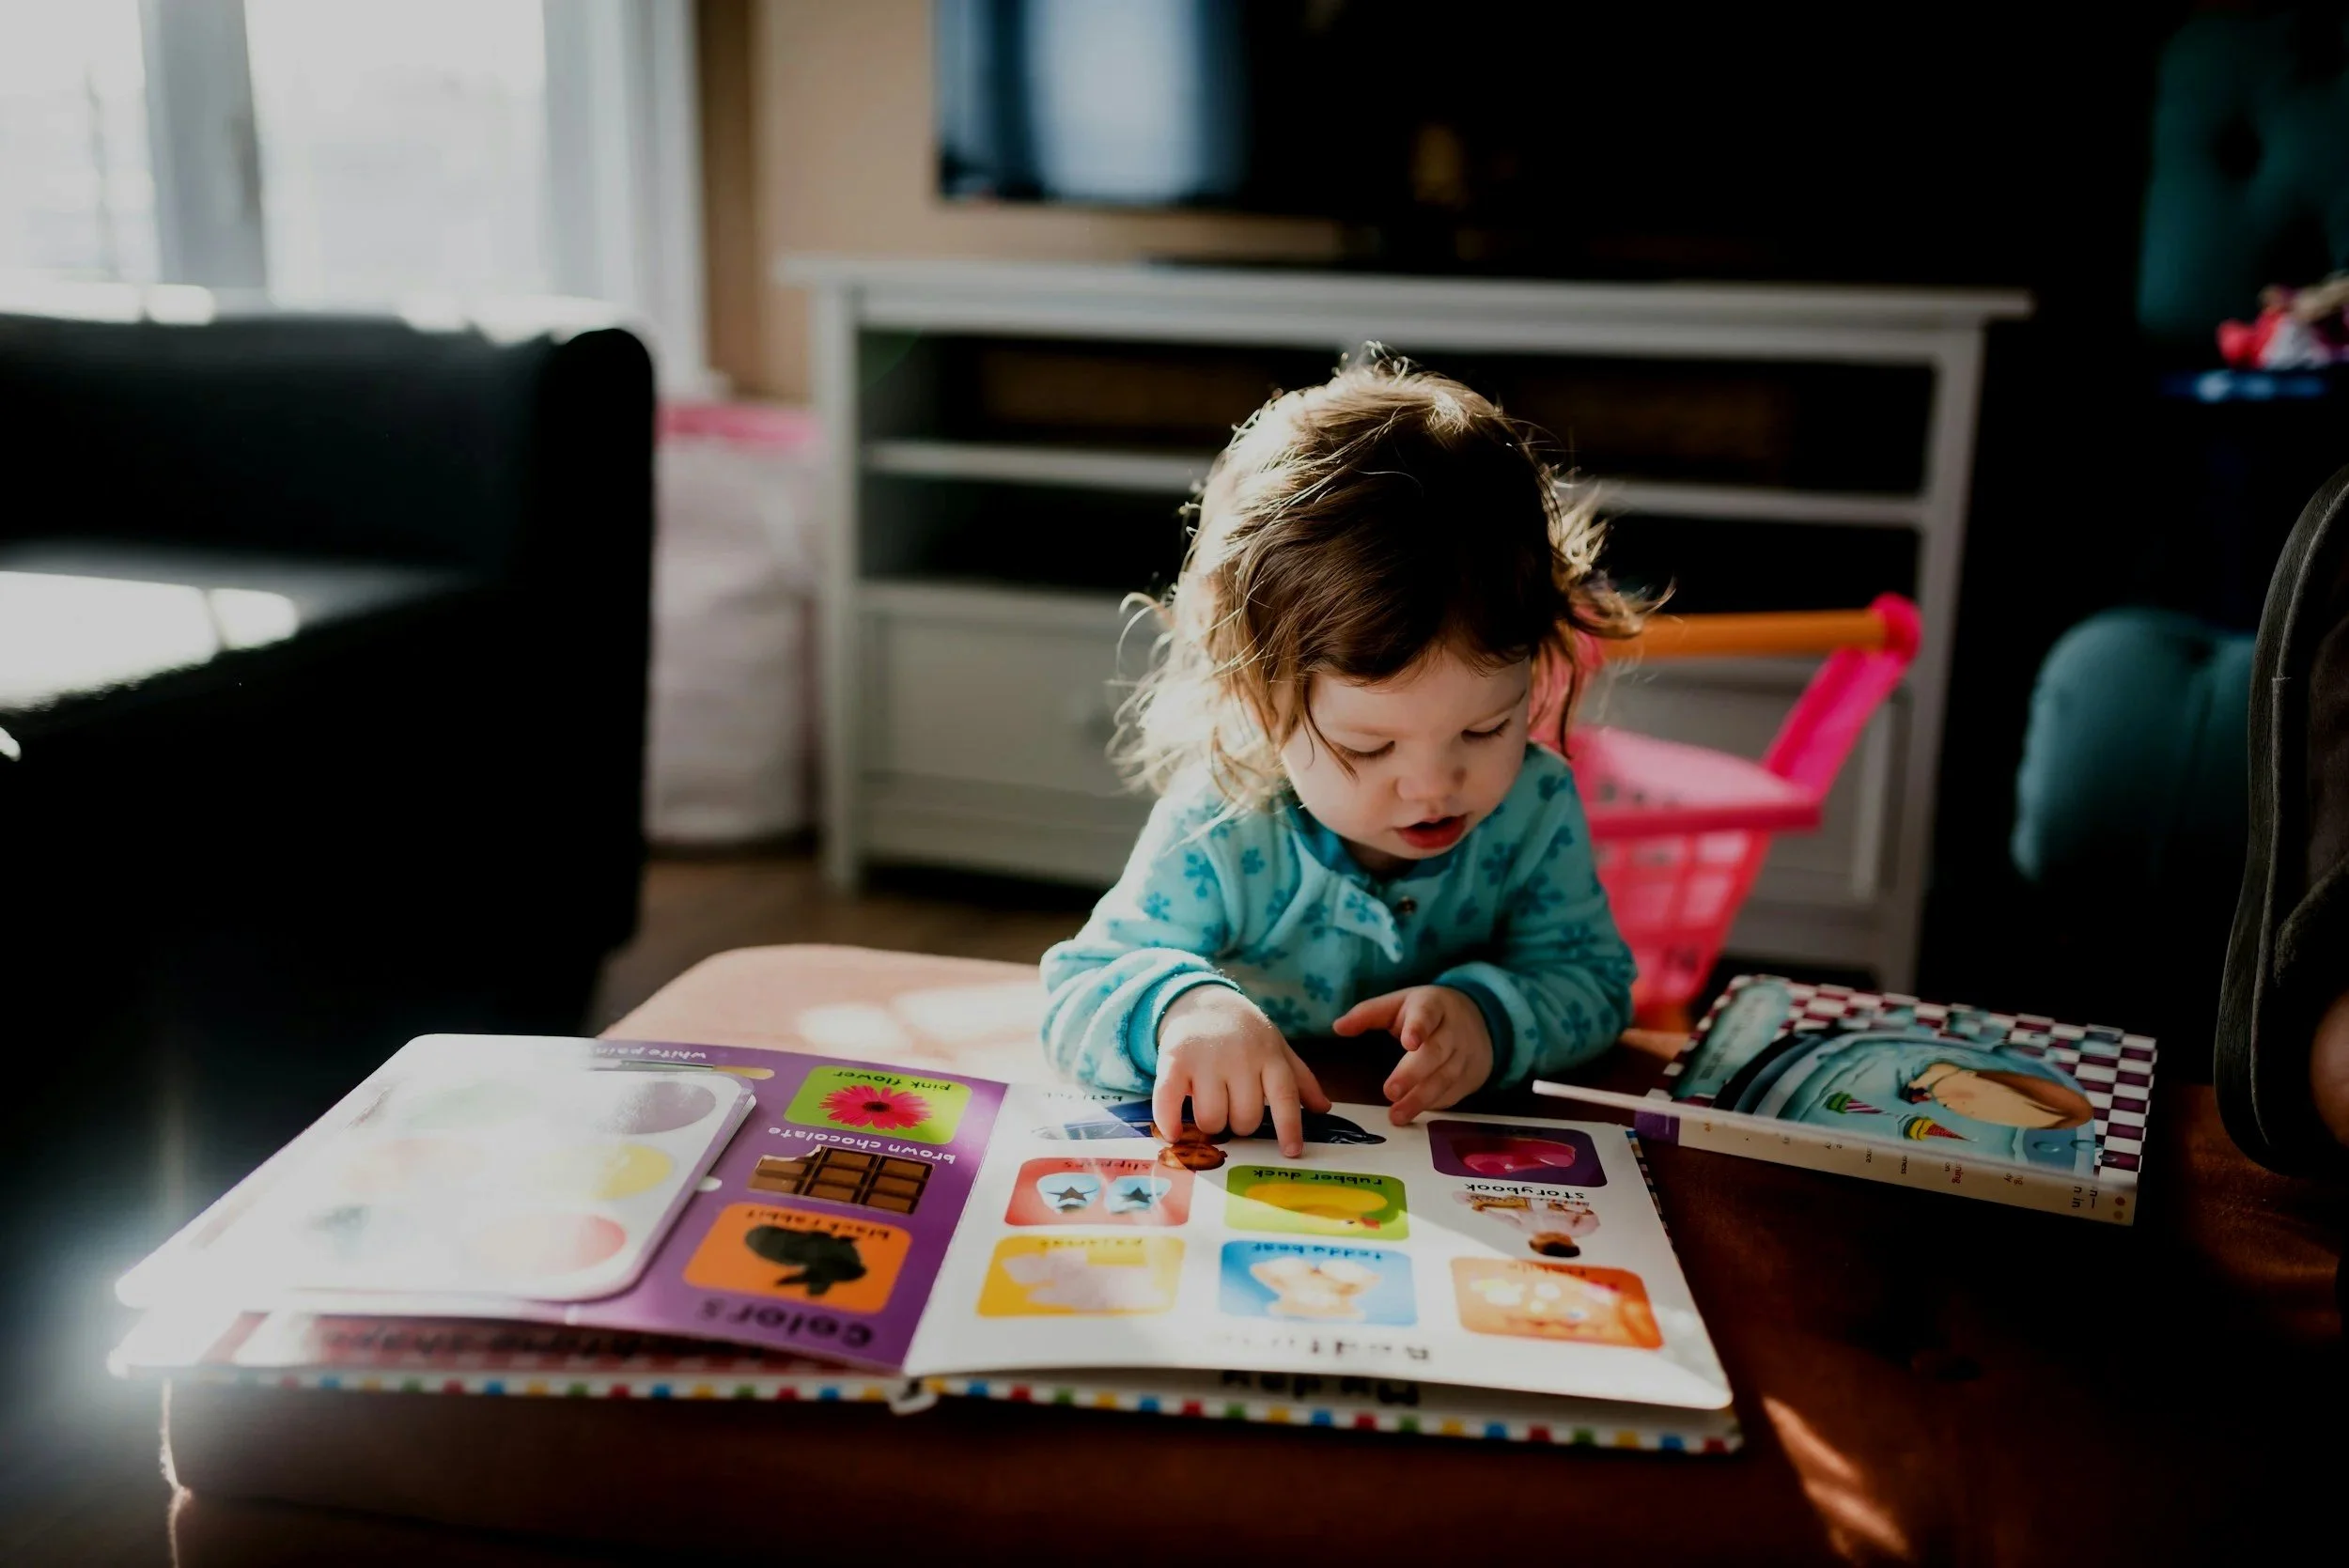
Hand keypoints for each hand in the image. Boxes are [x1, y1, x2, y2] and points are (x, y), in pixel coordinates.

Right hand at [1154, 987, 1330, 1156]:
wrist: (1201, 1000)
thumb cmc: (1244, 1032)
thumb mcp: (1276, 1047)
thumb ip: (1300, 1079)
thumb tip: (1323, 1109)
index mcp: (1269, 1057)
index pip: (1284, 1097)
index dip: (1289, 1127)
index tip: (1291, 1152)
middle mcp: (1240, 1058)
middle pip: (1244, 1118)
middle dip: (1240, 1125)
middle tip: (1233, 1110)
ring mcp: (1206, 1060)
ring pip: (1212, 1118)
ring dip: (1211, 1124)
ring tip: (1210, 1108)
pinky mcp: (1174, 1060)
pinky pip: (1169, 1099)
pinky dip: (1169, 1121)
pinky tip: (1173, 1133)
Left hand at [1333, 986, 1493, 1123]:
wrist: (1478, 1021)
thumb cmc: (1426, 1013)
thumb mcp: (1399, 1004)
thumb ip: (1368, 1014)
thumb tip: (1337, 1027)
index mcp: (1432, 1006)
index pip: (1427, 1014)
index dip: (1419, 1028)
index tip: (1409, 1042)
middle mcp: (1452, 1030)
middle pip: (1436, 1052)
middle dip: (1413, 1073)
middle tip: (1389, 1092)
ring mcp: (1464, 1054)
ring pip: (1445, 1078)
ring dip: (1420, 1099)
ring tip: (1396, 1116)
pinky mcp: (1469, 1077)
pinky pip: (1452, 1093)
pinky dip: (1434, 1105)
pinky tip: (1414, 1115)